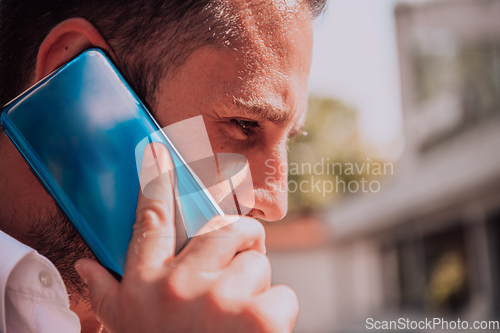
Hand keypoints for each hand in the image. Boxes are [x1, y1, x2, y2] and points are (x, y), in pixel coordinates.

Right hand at [75, 143, 298, 332]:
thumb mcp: (125, 327)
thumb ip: (105, 294)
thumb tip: (83, 266)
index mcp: (146, 285)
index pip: (149, 221)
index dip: (156, 181)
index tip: (157, 151)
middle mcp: (180, 286)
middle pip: (226, 230)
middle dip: (238, 249)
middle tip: (233, 273)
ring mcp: (223, 299)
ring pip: (258, 261)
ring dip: (254, 288)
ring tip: (237, 318)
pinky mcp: (264, 317)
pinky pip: (283, 293)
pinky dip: (276, 313)